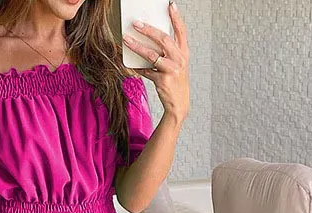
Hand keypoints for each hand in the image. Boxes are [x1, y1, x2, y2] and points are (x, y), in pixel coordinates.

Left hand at [123, 1, 188, 124]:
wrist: (179, 104)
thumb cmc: (175, 82)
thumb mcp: (176, 65)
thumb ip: (167, 52)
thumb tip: (149, 38)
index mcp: (184, 53)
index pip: (181, 31)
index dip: (176, 17)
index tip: (170, 5)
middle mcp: (180, 60)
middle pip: (163, 39)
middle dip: (148, 30)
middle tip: (136, 24)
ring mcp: (172, 70)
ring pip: (152, 54)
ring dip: (137, 46)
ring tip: (127, 40)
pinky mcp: (163, 80)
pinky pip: (146, 71)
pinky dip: (138, 68)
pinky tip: (132, 65)